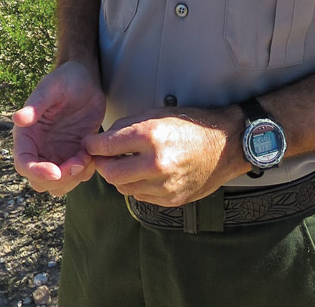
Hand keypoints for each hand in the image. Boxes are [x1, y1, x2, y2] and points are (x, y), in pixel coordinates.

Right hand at [12, 61, 105, 196]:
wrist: (86, 80)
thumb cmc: (66, 79)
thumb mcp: (52, 87)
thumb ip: (36, 104)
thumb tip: (18, 119)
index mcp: (27, 135)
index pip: (24, 163)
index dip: (37, 173)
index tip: (56, 172)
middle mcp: (39, 149)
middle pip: (39, 182)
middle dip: (59, 179)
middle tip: (78, 162)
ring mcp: (56, 154)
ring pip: (58, 185)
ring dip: (73, 178)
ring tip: (87, 156)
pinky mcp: (73, 155)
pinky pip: (76, 176)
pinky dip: (85, 172)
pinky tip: (92, 153)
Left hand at [84, 106, 244, 206]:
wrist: (225, 145)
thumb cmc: (191, 124)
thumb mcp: (159, 113)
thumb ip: (128, 126)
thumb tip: (103, 140)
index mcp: (151, 136)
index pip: (107, 146)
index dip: (93, 145)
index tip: (89, 144)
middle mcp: (156, 163)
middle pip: (110, 173)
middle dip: (101, 164)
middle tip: (102, 157)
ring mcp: (164, 185)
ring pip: (123, 188)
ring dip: (119, 176)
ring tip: (125, 163)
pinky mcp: (171, 200)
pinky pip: (141, 196)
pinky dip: (137, 185)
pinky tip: (143, 173)